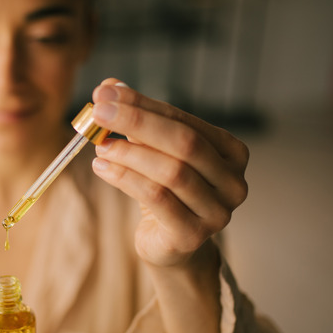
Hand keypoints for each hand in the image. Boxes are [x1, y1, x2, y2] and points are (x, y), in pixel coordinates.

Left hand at [90, 78, 248, 268]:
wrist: (170, 246)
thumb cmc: (165, 192)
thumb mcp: (154, 152)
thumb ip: (137, 121)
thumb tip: (109, 87)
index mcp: (232, 152)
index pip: (184, 120)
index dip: (144, 105)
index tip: (107, 93)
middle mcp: (233, 181)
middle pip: (184, 143)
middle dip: (137, 123)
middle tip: (99, 113)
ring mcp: (217, 211)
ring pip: (171, 172)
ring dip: (129, 154)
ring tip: (100, 145)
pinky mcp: (192, 235)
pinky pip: (157, 198)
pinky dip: (125, 179)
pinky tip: (103, 168)